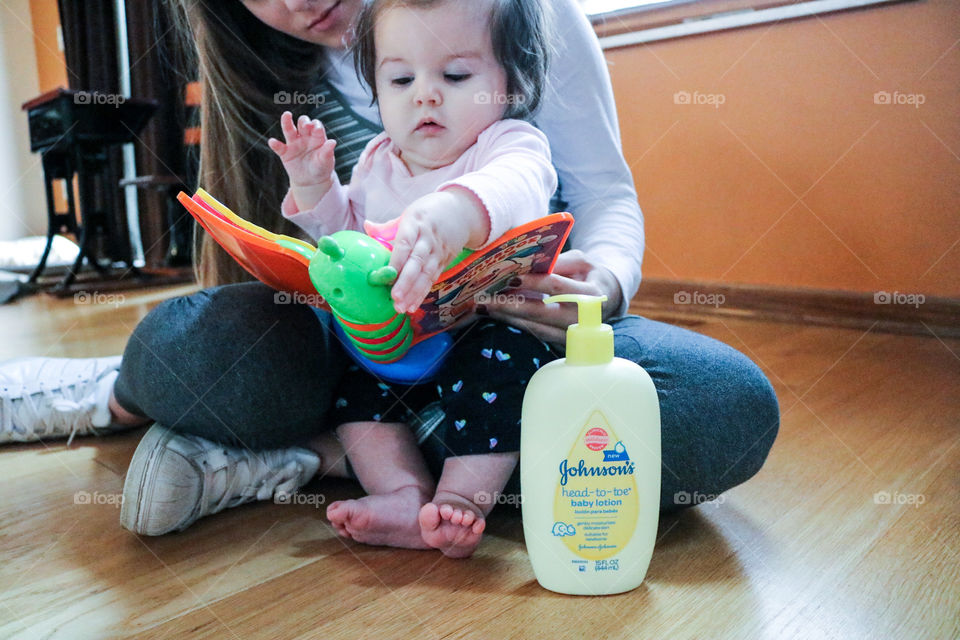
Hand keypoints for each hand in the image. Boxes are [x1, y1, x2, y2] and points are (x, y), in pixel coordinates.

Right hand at [268, 111, 336, 210]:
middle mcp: (305, 136)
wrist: (312, 181)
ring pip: (289, 130)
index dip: (316, 126)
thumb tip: (333, 142)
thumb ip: (328, 152)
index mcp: (317, 137)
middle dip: (304, 122)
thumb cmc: (321, 168)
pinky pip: (279, 147)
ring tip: (286, 115)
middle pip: (303, 123)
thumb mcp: (326, 161)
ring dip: (287, 122)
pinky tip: (272, 142)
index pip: (316, 126)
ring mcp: (294, 143)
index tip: (316, 129)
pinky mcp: (285, 153)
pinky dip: (275, 144)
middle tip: (306, 126)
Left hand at [387, 189, 488, 313]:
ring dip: (414, 293)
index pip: (405, 242)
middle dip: (406, 281)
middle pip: (417, 262)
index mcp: (416, 223)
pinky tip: (413, 305)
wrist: (461, 211)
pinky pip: (432, 280)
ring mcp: (438, 252)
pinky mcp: (444, 262)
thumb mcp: (409, 213)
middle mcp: (428, 239)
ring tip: (402, 307)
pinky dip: (422, 293)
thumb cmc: (429, 212)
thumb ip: (388, 226)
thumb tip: (367, 226)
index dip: (397, 259)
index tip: (386, 274)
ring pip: (426, 274)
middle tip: (395, 297)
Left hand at [478, 249, 623, 345]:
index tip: (511, 278)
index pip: (557, 287)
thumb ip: (558, 261)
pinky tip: (496, 315)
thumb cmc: (589, 274)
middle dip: (510, 306)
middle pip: (542, 312)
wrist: (607, 299)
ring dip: (507, 318)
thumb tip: (529, 259)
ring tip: (482, 307)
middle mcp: (583, 319)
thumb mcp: (581, 261)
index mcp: (591, 294)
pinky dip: (515, 324)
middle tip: (484, 300)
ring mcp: (572, 335)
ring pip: (535, 327)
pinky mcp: (562, 343)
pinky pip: (535, 334)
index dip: (534, 282)